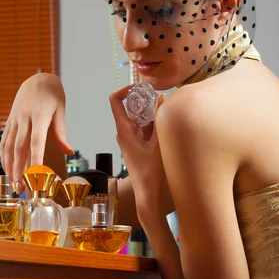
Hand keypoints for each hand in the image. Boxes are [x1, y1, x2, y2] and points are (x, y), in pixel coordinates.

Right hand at [0, 73, 72, 192]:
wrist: (37, 79)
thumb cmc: (53, 95)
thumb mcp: (60, 111)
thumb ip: (61, 133)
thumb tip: (69, 151)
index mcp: (40, 115)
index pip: (37, 140)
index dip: (35, 158)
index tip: (36, 174)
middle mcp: (24, 118)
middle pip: (20, 147)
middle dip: (20, 169)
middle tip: (21, 187)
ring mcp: (14, 119)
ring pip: (9, 146)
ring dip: (10, 166)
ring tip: (14, 183)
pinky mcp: (9, 121)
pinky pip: (4, 141)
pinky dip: (4, 156)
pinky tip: (7, 169)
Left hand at [109, 85, 166, 205]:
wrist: (146, 191)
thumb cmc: (150, 170)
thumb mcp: (158, 141)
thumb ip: (159, 118)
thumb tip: (162, 97)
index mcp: (123, 129)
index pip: (115, 101)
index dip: (124, 89)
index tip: (139, 87)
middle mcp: (123, 131)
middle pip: (128, 107)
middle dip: (143, 101)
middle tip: (158, 99)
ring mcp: (128, 138)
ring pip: (137, 118)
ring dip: (149, 114)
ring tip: (164, 115)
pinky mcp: (134, 144)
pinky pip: (140, 127)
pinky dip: (150, 124)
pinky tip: (163, 130)